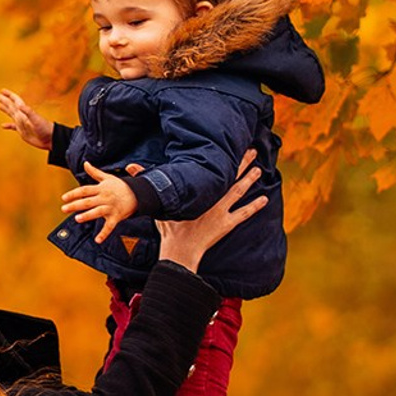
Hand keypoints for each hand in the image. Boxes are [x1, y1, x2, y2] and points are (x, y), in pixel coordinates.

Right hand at [0, 88, 52, 150]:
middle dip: (3, 100)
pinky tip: (3, 125)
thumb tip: (19, 105)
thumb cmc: (45, 129)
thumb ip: (28, 112)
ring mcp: (22, 123)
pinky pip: (13, 127)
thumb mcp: (36, 120)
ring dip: (5, 109)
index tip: (1, 90)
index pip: (15, 101)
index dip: (9, 95)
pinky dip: (8, 125)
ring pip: (11, 114)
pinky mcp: (22, 131)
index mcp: (24, 112)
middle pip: (10, 106)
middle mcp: (22, 116)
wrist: (50, 139)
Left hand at [60, 161, 137, 242]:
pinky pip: (110, 226)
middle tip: (64, 209)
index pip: (84, 190)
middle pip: (88, 201)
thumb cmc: (120, 186)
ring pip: (97, 212)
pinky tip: (97, 240)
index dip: (74, 193)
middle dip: (75, 205)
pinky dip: (104, 233)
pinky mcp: (116, 217)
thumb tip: (85, 163)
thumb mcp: (107, 177)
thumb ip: (94, 172)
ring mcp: (110, 208)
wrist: (138, 194)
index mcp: (101, 189)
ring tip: (77, 219)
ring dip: (88, 215)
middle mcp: (104, 198)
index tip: (64, 198)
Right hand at [155, 152, 266, 272]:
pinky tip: (265, 199)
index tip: (230, 144)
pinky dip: (254, 206)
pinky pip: (243, 213)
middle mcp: (212, 198)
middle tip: (252, 151)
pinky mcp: (227, 224)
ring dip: (250, 180)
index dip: (222, 157)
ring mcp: (221, 211)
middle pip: (230, 176)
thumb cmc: (169, 229)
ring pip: (239, 191)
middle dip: (241, 163)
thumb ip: (147, 181)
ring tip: (260, 169)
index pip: (212, 169)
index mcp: (198, 191)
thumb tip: (131, 166)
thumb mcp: (158, 204)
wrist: (179, 251)